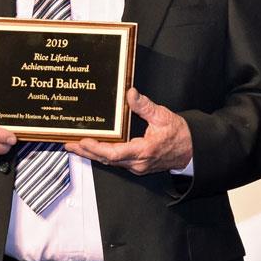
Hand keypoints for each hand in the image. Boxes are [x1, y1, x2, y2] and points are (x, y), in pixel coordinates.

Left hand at [67, 88, 192, 174]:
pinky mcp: (137, 165)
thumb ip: (144, 106)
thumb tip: (130, 93)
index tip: (83, 140)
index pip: (114, 153)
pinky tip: (94, 149)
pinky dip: (102, 155)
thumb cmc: (179, 134)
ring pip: (109, 162)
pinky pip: (115, 162)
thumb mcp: (163, 116)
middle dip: (86, 152)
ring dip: (92, 154)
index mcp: (144, 151)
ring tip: (76, 146)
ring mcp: (137, 166)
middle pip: (106, 160)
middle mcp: (137, 163)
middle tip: (69, 144)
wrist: (191, 150)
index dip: (96, 148)